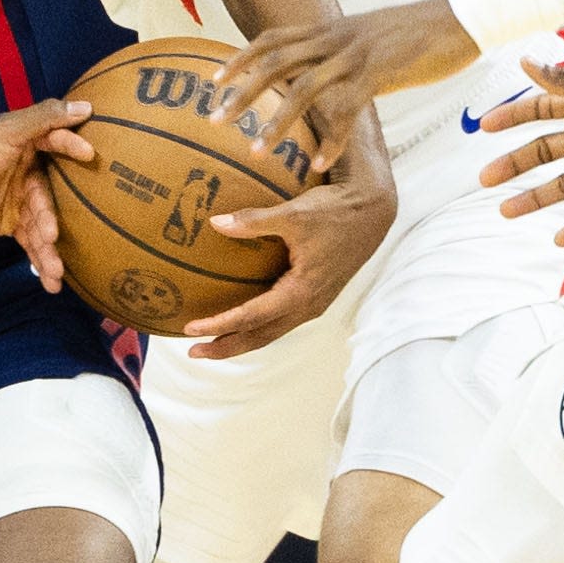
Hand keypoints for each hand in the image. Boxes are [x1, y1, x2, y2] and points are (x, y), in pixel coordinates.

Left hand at [0, 99, 98, 284]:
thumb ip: (43, 118)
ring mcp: (18, 199)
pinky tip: (50, 280)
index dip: (74, 151)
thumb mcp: (6, 131)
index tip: (91, 158)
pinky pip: (29, 241)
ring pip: (42, 224)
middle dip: (54, 220)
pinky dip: (39, 259)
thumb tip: (85, 106)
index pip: (58, 146)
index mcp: (27, 145)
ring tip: (56, 272)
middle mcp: (26, 171)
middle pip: (51, 197)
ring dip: (49, 250)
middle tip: (53, 235)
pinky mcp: (7, 223)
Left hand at [188, 149, 399, 359]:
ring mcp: (314, 303)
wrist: (372, 211)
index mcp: (302, 291)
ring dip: (242, 340)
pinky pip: (282, 321)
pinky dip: (259, 327)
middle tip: (193, 351)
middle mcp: (309, 305)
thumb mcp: (293, 214)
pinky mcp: (317, 296)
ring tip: (211, 344)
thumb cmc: (334, 211)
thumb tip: (215, 223)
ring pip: (272, 332)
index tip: (191, 328)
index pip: (252, 317)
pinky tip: (243, 322)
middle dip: (226, 346)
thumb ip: (253, 221)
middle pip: (261, 336)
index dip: (220, 324)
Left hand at [218, 1, 477, 144]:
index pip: (271, 38)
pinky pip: (347, 110)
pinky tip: (319, 164)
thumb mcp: (368, 35)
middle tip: (214, 120)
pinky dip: (331, 140)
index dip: (240, 57)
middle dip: (240, 92)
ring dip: (276, 123)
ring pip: (303, 89)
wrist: (459, 17)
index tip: (214, 80)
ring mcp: (355, 55)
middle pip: (274, 63)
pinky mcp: (379, 73)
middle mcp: (334, 38)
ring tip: (256, 153)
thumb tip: (322, 64)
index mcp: (329, 28)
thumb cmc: (416, 30)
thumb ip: (341, 49)